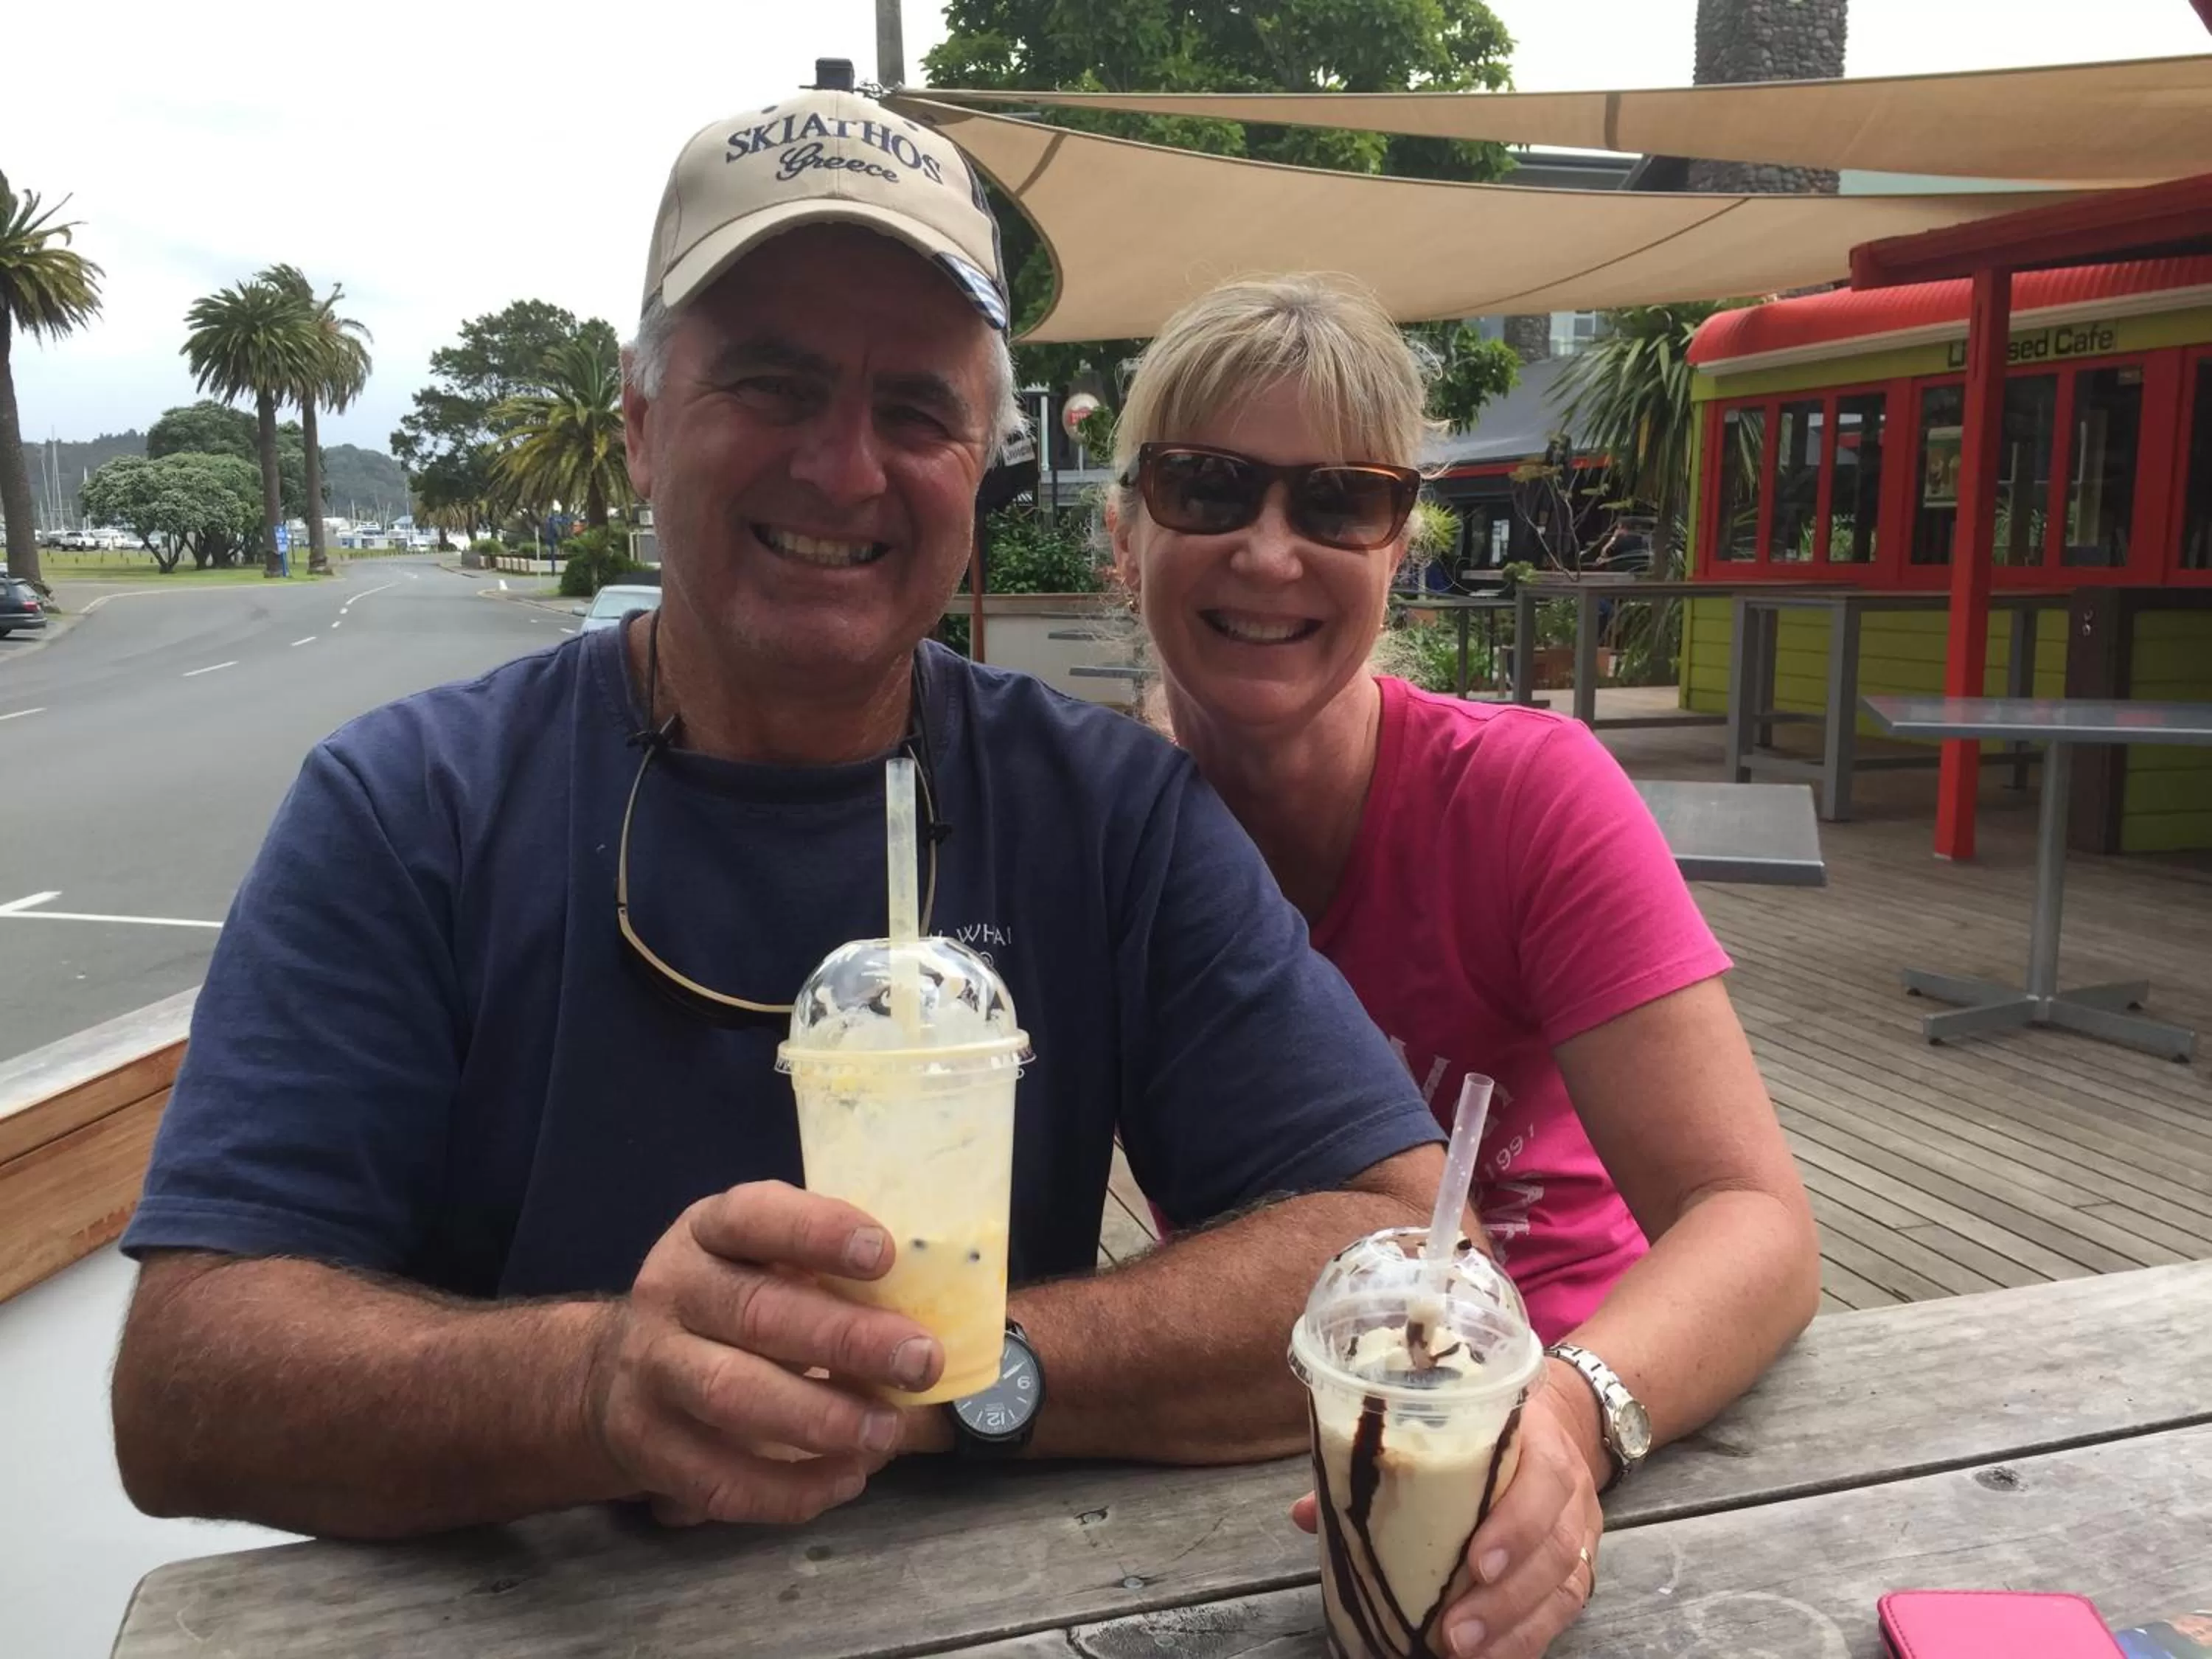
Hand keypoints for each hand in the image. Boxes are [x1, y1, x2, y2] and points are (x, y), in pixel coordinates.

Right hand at [584, 1180, 943, 1525]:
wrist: (617, 1368)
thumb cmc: (730, 1300)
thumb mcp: (760, 1258)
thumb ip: (824, 1269)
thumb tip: (935, 1300)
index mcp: (708, 1232)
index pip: (754, 1216)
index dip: (818, 1230)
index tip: (884, 1252)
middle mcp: (671, 1292)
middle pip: (756, 1312)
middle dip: (847, 1339)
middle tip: (922, 1361)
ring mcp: (652, 1371)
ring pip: (733, 1396)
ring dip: (821, 1418)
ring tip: (887, 1431)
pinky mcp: (648, 1446)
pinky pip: (720, 1478)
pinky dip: (790, 1488)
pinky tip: (847, 1477)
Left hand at [1287, 1368, 1602, 1658]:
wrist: (1551, 1423)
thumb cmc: (1481, 1429)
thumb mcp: (1444, 1426)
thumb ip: (1380, 1463)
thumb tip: (1306, 1513)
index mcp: (1536, 1439)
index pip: (1542, 1478)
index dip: (1515, 1523)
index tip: (1476, 1562)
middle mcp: (1567, 1488)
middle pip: (1554, 1547)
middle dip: (1505, 1598)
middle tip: (1454, 1633)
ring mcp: (1579, 1529)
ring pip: (1563, 1585)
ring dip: (1514, 1628)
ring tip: (1464, 1653)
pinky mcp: (1578, 1565)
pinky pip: (1565, 1608)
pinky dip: (1530, 1639)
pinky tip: (1494, 1658)